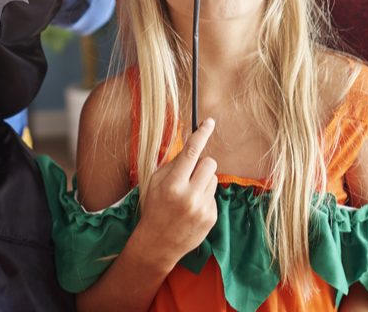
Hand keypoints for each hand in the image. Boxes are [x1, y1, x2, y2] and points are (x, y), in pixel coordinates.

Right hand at [133, 117, 217, 268]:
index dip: (202, 134)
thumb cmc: (154, 208)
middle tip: (190, 173)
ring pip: (212, 178)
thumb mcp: (155, 182)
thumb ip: (173, 164)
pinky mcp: (211, 217)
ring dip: (203, 181)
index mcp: (172, 184)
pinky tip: (192, 209)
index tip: (210, 122)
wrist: (157, 244)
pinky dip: (204, 197)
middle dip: (201, 163)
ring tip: (188, 195)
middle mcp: (189, 196)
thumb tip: (192, 147)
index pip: (191, 152)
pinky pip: (213, 195)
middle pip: (209, 163)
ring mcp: (202, 208)